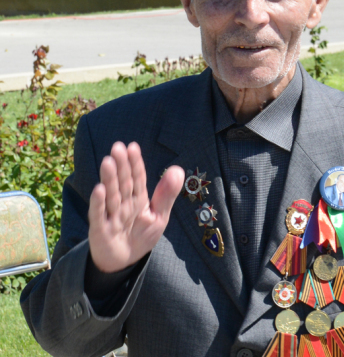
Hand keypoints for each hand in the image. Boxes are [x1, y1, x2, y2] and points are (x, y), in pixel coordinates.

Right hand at [88, 142, 184, 272]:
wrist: (124, 262)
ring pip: (111, 195)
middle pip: (123, 183)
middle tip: (117, 147)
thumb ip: (166, 195)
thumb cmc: (141, 236)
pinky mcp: (101, 230)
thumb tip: (178, 169)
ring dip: (109, 179)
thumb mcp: (159, 216)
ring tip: (108, 162)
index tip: (132, 146)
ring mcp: (111, 216)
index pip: (138, 178)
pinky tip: (99, 189)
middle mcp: (124, 204)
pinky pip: (100, 215)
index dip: (135, 163)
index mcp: (138, 199)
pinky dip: (99, 203)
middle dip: (121, 166)